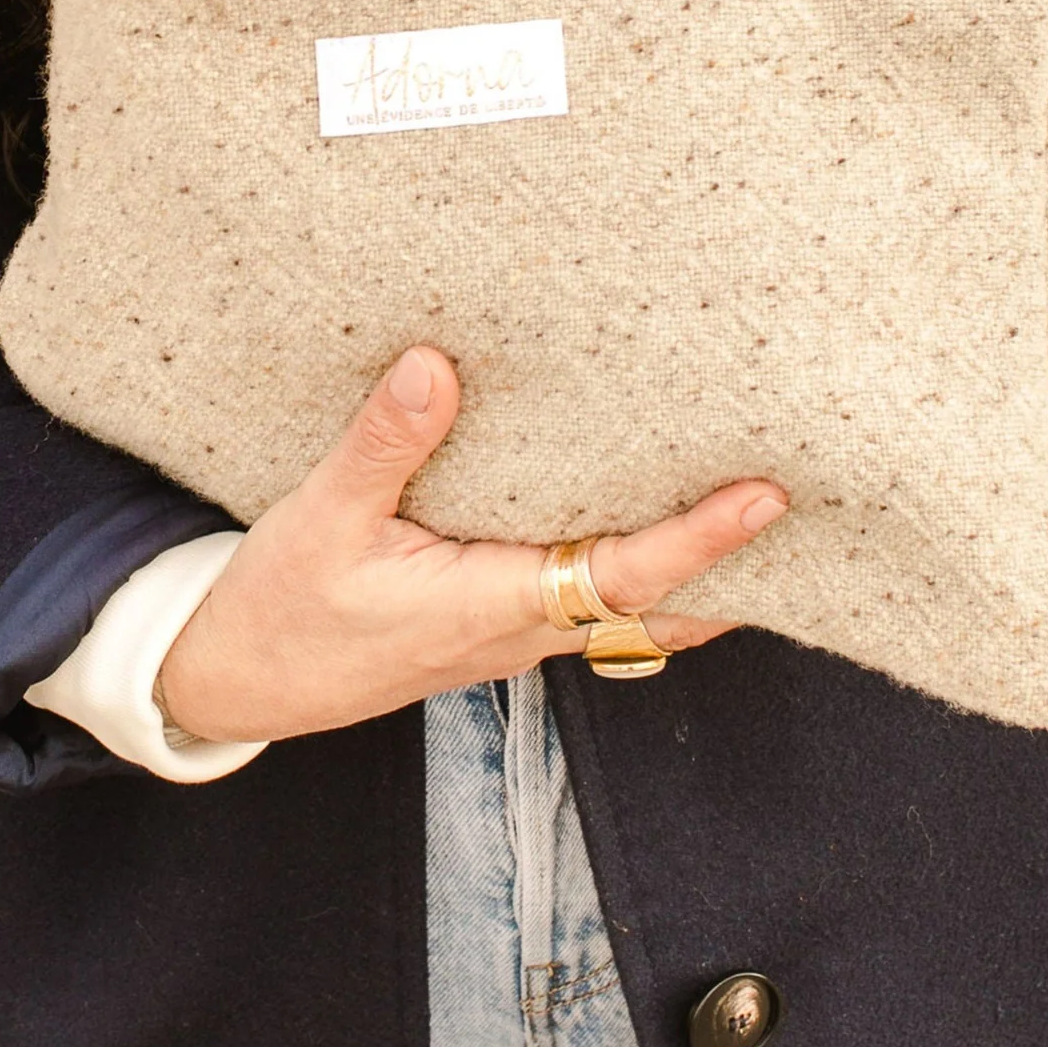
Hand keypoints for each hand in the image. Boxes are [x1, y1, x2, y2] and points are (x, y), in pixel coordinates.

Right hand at [156, 347, 787, 743]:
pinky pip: (591, 603)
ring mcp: (513, 636)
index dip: (702, 539)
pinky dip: (639, 573)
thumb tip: (437, 366)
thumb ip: (385, 444)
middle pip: (660, 608)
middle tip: (801, 501)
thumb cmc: (284, 607)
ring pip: (632, 612)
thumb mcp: (322, 518)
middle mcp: (521, 631)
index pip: (624, 578)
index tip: (765, 495)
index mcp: (491, 607)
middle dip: (734, 566)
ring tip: (750, 509)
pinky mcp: (494, 624)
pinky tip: (640, 519)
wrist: (246, 680)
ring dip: (695, 572)